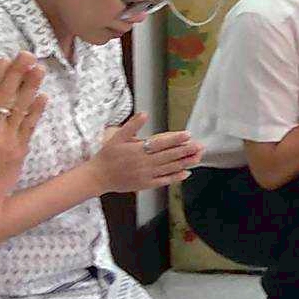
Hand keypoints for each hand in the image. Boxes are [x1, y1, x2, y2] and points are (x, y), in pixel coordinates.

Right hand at [0, 52, 46, 224]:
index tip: (3, 60)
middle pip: (5, 97)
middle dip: (17, 73)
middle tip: (27, 55)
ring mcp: (7, 142)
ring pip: (20, 108)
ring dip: (31, 87)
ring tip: (40, 68)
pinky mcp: (18, 153)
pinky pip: (29, 127)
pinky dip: (36, 111)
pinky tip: (42, 97)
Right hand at [88, 115, 204, 193]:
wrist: (98, 177)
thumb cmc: (108, 155)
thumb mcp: (117, 137)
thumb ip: (132, 125)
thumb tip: (145, 114)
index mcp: (138, 150)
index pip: (161, 143)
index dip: (176, 139)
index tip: (188, 134)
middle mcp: (144, 162)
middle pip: (169, 156)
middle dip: (186, 150)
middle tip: (200, 146)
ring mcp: (146, 175)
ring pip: (169, 168)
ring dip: (185, 163)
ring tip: (197, 158)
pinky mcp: (146, 184)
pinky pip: (164, 181)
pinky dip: (175, 177)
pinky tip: (186, 173)